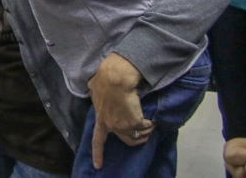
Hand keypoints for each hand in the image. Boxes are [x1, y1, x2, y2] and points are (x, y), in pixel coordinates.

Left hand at [86, 53, 153, 168]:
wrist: (116, 79)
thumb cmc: (104, 80)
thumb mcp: (95, 90)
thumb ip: (97, 94)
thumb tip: (93, 86)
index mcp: (100, 120)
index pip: (97, 141)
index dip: (97, 154)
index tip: (98, 166)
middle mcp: (112, 126)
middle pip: (127, 140)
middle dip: (137, 139)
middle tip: (143, 135)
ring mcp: (123, 126)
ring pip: (138, 136)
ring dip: (146, 132)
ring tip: (149, 125)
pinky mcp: (135, 122)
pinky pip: (146, 127)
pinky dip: (150, 124)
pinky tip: (151, 119)